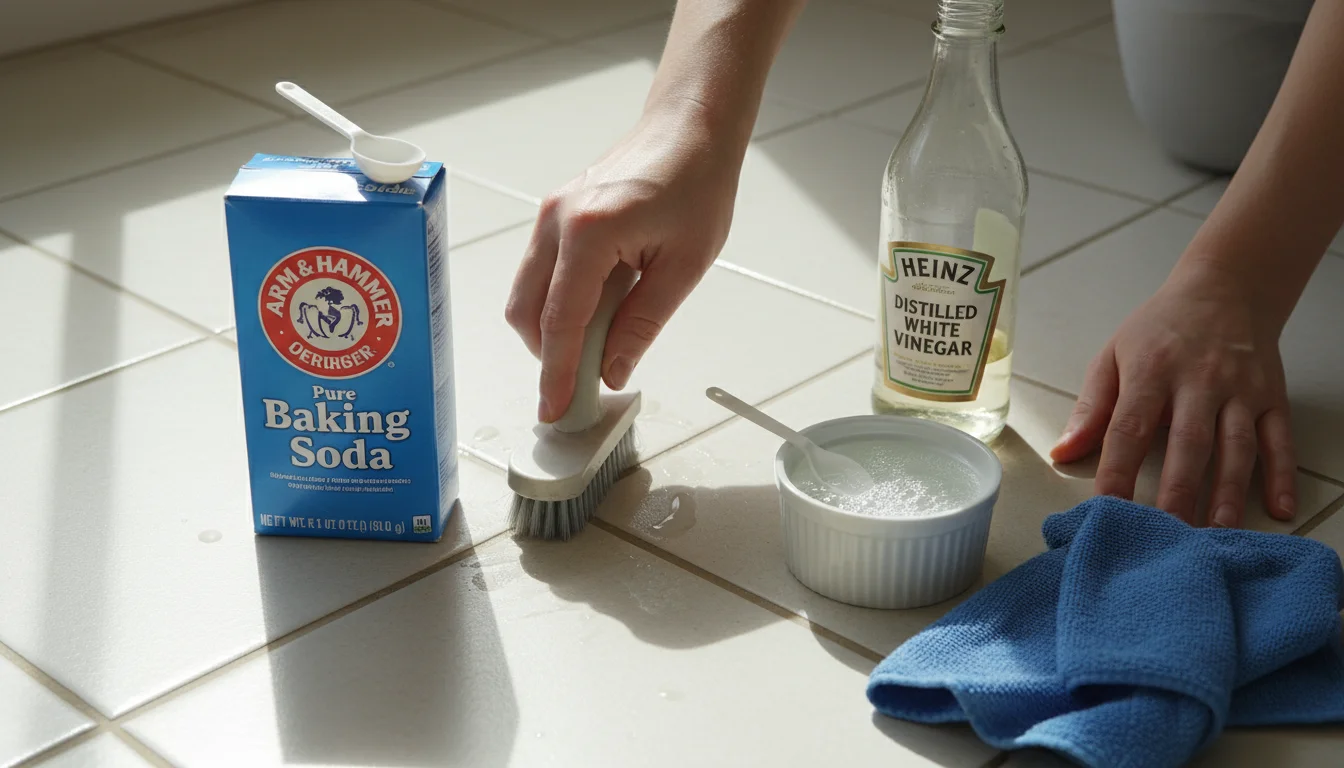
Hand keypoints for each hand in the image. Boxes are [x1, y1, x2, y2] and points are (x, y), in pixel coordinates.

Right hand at [505, 104, 740, 422]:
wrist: (689, 129)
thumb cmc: (696, 184)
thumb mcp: (683, 266)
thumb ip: (642, 324)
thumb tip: (613, 371)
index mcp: (589, 233)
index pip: (561, 322)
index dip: (556, 374)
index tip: (554, 411)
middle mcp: (556, 222)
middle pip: (526, 313)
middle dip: (549, 356)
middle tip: (584, 387)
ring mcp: (549, 214)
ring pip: (527, 294)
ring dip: (554, 331)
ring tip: (601, 345)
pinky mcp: (554, 214)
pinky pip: (541, 272)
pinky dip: (559, 303)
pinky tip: (600, 310)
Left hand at [1050, 259, 1296, 527]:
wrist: (1226, 288)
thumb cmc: (1160, 329)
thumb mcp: (1114, 356)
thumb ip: (1091, 408)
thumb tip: (1062, 452)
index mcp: (1151, 371)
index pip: (1130, 427)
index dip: (1118, 470)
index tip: (1108, 509)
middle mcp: (1200, 381)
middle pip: (1189, 443)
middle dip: (1179, 492)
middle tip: (1168, 536)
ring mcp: (1241, 390)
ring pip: (1237, 447)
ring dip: (1228, 494)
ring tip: (1216, 534)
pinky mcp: (1272, 397)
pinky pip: (1280, 440)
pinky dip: (1282, 476)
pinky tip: (1279, 509)